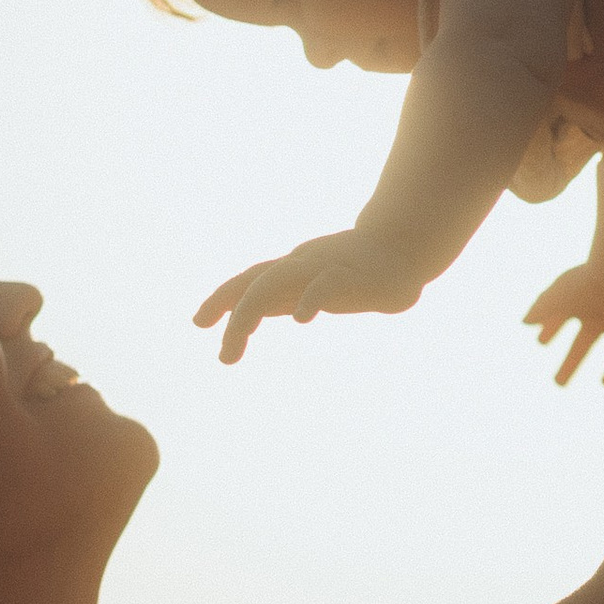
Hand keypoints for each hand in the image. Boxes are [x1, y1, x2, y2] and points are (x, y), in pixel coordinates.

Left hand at [194, 232, 427, 365]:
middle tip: (222, 354)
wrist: (404, 248)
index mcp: (291, 271)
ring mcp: (324, 267)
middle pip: (254, 281)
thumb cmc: (356, 272)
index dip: (221, 298)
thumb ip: (282, 296)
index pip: (248, 280)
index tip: (199, 322)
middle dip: (228, 310)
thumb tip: (248, 315)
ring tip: (236, 338)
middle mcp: (301, 265)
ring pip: (277, 279)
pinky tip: (300, 318)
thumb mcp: (310, 284)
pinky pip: (326, 283)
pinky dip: (310, 297)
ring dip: (251, 308)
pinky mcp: (352, 276)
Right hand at [524, 266, 603, 388]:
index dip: (553, 330)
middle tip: (558, 383)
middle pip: (587, 342)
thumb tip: (525, 322)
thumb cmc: (590, 284)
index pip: (564, 320)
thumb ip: (541, 306)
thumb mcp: (559, 295)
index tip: (542, 343)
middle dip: (572, 362)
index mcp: (586, 304)